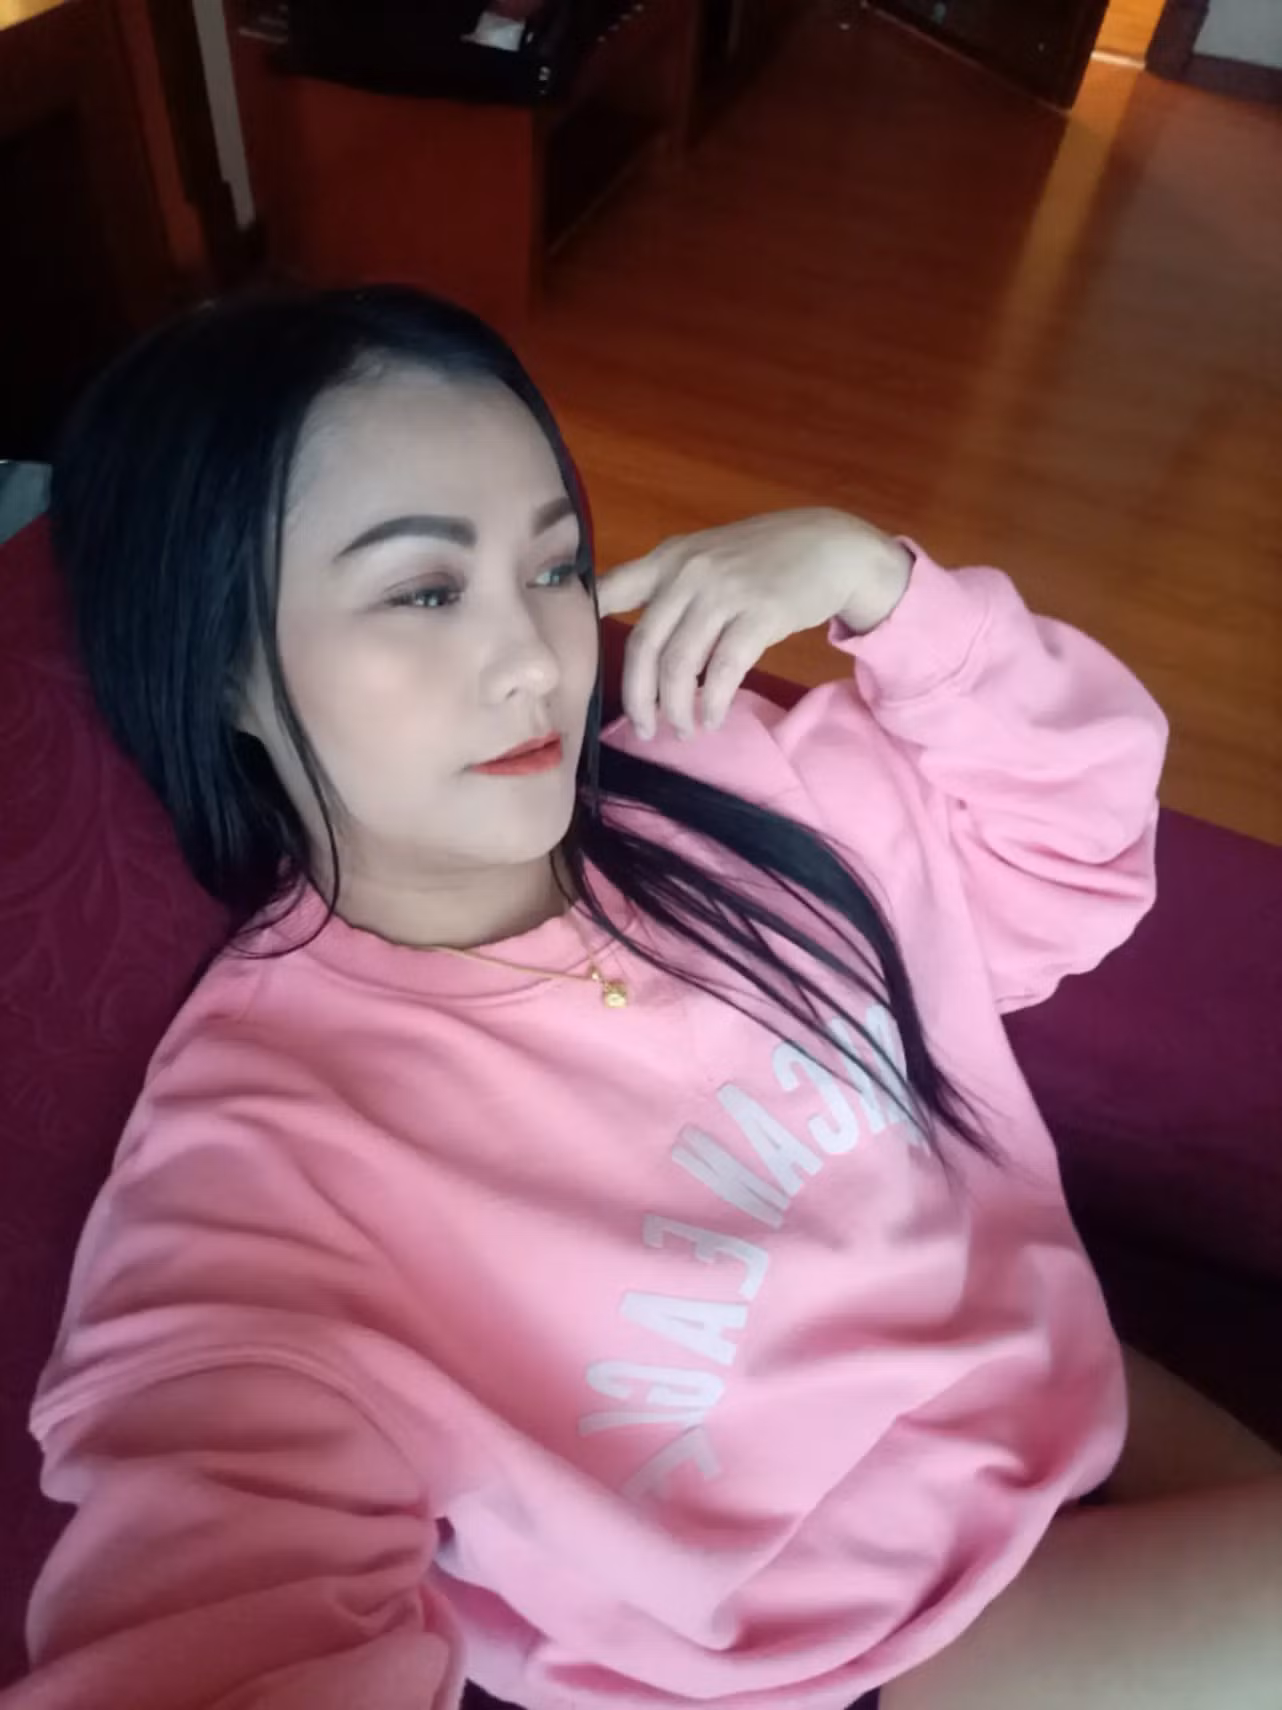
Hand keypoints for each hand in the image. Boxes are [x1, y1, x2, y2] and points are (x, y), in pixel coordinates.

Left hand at [595, 509, 911, 738]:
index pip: (611, 590)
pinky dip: (712, 702)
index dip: (584, 625)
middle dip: (638, 697)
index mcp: (668, 559)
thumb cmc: (765, 558)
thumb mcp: (706, 556)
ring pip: (680, 666)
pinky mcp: (759, 615)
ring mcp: (723, 593)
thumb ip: (668, 583)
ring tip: (683, 730)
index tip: (573, 663)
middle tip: (643, 727)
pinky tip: (713, 717)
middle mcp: (688, 573)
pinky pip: (722, 671)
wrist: (831, 546)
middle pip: (643, 646)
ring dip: (676, 708)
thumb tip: (622, 621)